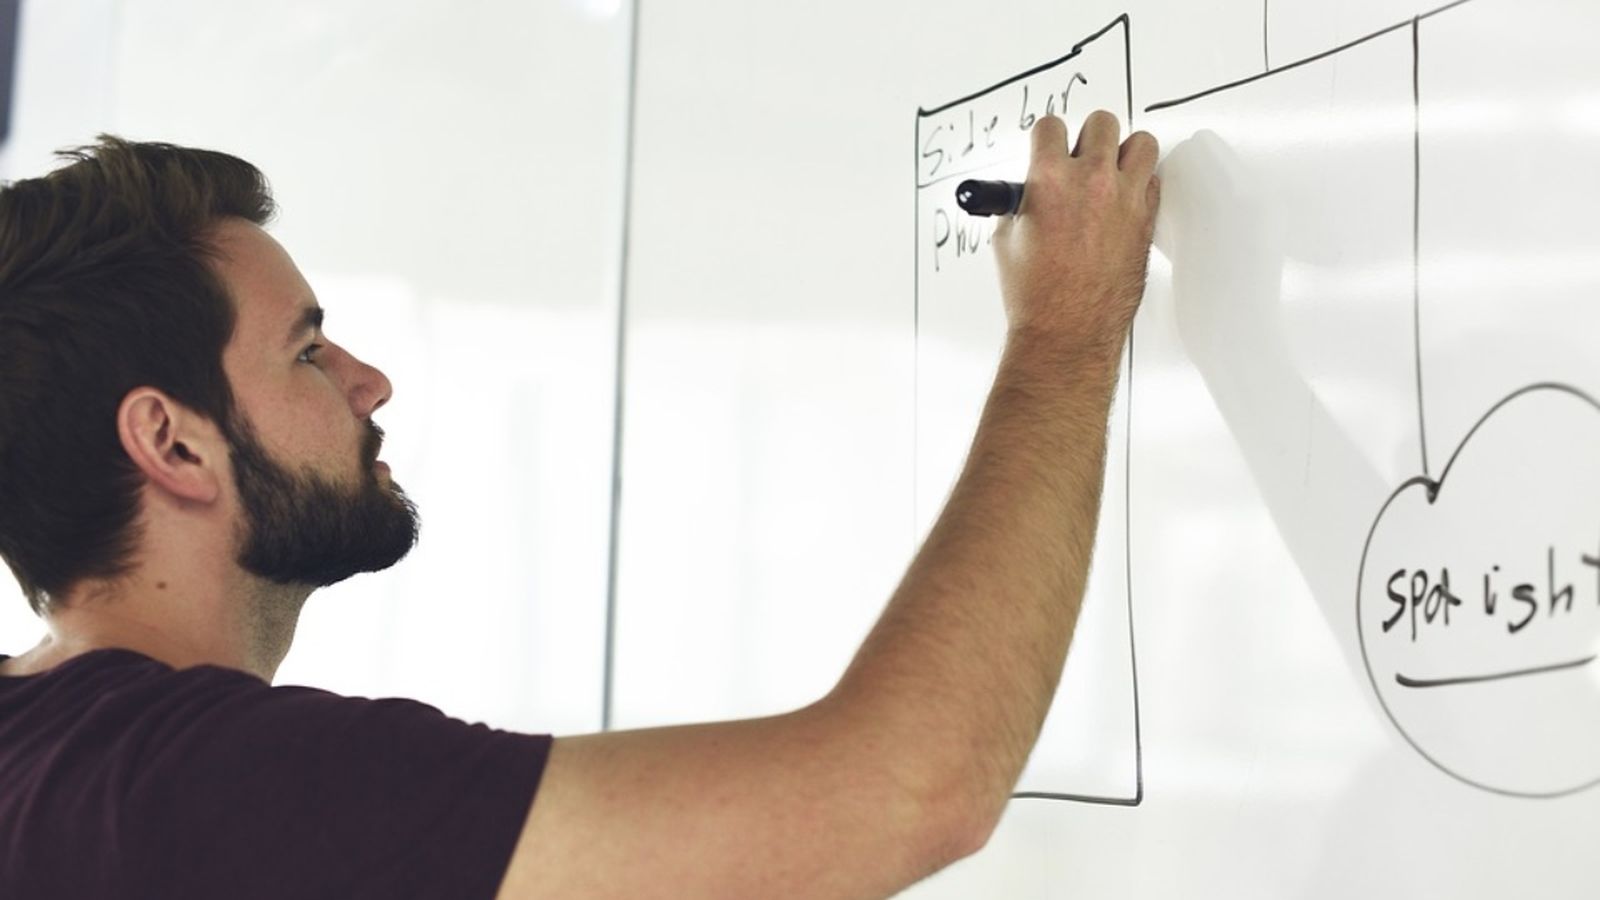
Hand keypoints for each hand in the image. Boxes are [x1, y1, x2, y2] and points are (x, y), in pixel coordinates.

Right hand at [993, 111, 1159, 364]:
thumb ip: (1022, 201)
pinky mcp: (1146, 219)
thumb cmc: (1035, 295)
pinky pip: (1154, 179)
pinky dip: (1140, 183)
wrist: (1066, 331)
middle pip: (1102, 123)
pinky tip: (1123, 200)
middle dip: (1088, 137)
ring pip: (1142, 142)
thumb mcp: (1007, 238)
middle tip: (1081, 158)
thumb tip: (1031, 189)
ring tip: (1111, 170)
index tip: (1048, 148)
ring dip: (1124, 151)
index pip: (1052, 126)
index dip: (1047, 139)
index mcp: (1050, 180)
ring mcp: (1125, 199)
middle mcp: (1091, 182)